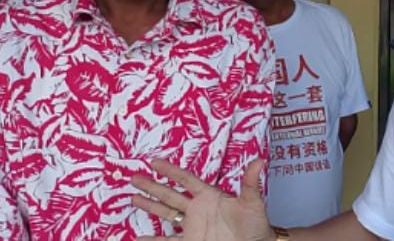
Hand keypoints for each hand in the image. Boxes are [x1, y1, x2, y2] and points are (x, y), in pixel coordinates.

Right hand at [132, 159, 274, 240]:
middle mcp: (198, 209)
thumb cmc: (256, 225)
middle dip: (152, 186)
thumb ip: (250, 183)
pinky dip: (153, 240)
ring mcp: (193, 226)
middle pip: (170, 195)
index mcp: (210, 196)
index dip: (170, 171)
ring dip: (150, 206)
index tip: (153, 162)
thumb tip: (260, 161)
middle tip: (134, 177)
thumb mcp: (253, 203)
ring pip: (166, 214)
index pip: (185, 179)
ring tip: (133, 198)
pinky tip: (139, 238)